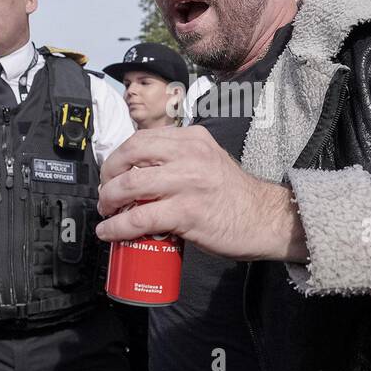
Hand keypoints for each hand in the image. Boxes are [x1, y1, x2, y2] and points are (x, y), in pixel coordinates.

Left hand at [94, 126, 307, 261]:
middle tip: (105, 194)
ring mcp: (188, 183)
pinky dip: (117, 227)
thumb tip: (142, 173)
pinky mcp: (187, 212)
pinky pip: (140, 218)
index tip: (111, 173)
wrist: (265, 219)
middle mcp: (190, 155)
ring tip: (106, 212)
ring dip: (108, 200)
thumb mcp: (209, 161)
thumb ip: (181, 159)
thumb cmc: (235, 195)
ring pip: (129, 185)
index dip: (118, 157)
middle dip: (108, 176)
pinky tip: (109, 232)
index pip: (142, 138)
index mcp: (193, 139)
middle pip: (130, 156)